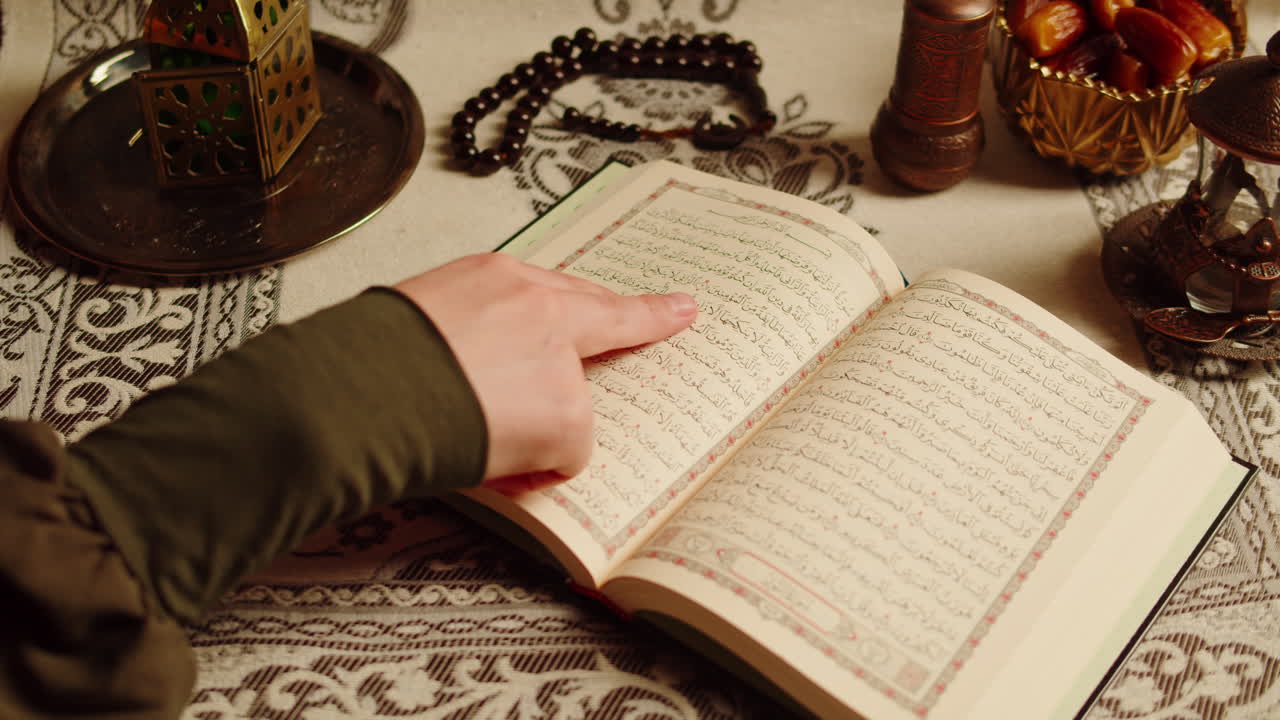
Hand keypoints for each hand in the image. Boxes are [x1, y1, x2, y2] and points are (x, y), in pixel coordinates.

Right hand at [394, 253, 696, 491]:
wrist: (355, 396)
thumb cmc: (364, 364)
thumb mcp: (416, 317)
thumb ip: (467, 328)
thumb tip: (476, 367)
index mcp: (493, 278)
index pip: (565, 286)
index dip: (613, 299)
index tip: (674, 301)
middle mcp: (536, 307)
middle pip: (600, 319)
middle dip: (639, 321)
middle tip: (678, 313)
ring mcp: (559, 360)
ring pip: (571, 406)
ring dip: (539, 426)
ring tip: (475, 436)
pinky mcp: (569, 414)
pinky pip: (565, 455)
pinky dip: (534, 469)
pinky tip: (491, 460)